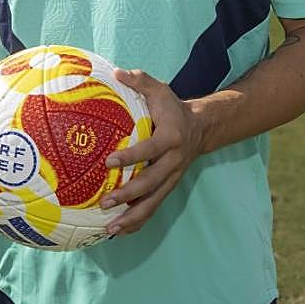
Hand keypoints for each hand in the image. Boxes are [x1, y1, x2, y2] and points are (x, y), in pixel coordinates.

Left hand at [99, 69, 204, 236]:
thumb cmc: (172, 107)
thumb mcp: (159, 89)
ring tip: (110, 229)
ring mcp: (172, 178)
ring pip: (153, 202)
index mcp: (170, 138)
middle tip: (104, 202)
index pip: (149, 150)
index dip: (130, 157)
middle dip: (128, 195)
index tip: (109, 161)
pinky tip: (119, 231)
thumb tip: (115, 72)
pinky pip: (154, 207)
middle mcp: (173, 162)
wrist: (200, 127)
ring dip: (132, 217)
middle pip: (151, 183)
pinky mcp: (168, 187)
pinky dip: (138, 221)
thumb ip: (139, 81)